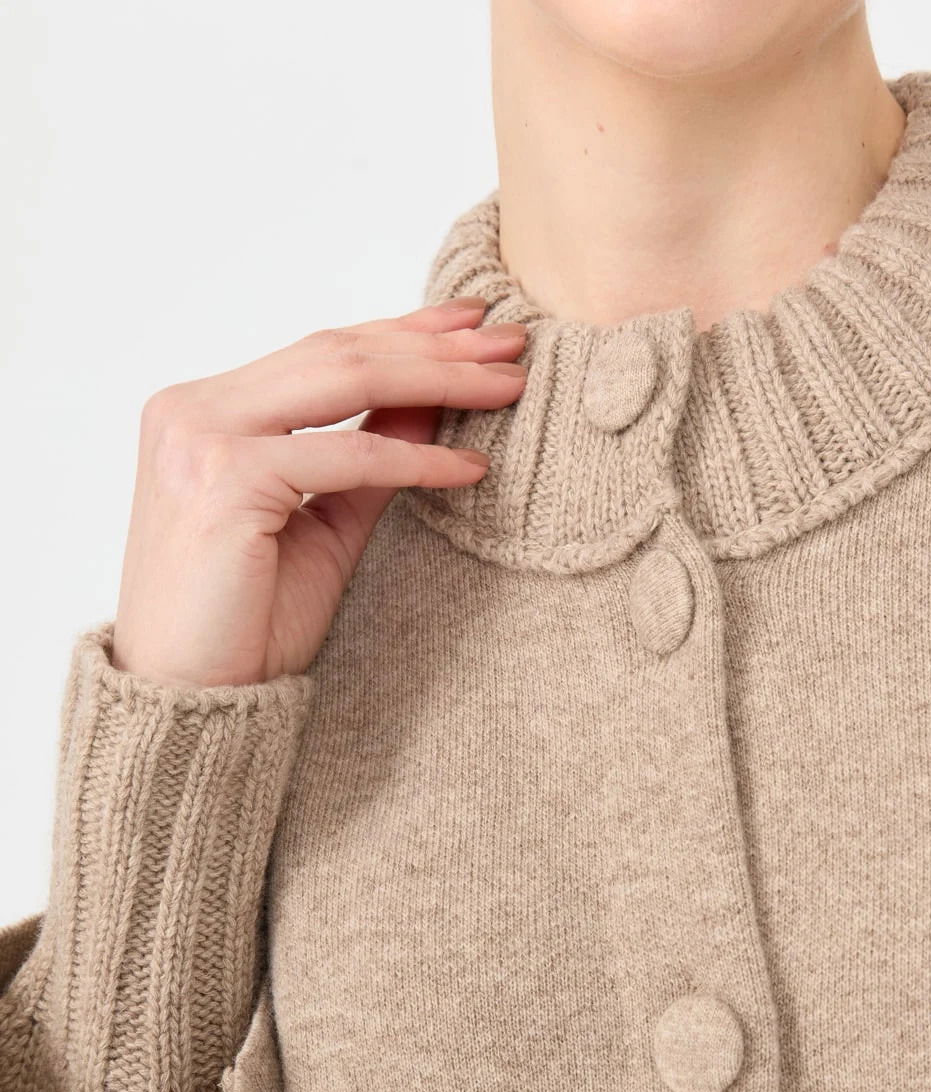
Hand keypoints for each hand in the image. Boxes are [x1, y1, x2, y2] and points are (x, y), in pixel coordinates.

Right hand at [111, 297, 526, 685]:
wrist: (191, 699)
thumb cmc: (246, 625)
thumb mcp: (325, 525)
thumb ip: (371, 458)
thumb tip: (436, 402)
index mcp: (204, 411)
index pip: (320, 353)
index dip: (402, 334)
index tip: (472, 326)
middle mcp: (192, 409)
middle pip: (337, 353)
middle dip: (433, 346)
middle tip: (511, 343)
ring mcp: (201, 438)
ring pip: (343, 380)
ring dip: (437, 379)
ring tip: (508, 384)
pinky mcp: (225, 478)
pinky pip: (347, 455)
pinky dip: (416, 459)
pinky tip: (470, 468)